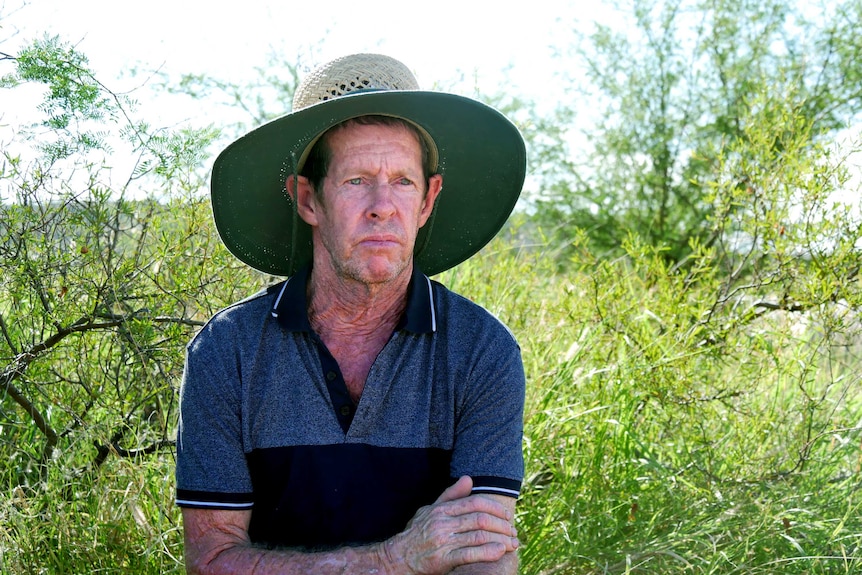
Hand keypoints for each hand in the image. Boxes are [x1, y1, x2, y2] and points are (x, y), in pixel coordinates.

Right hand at [381, 476, 518, 574]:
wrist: (398, 558)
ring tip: (512, 544)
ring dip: (501, 539)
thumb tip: (468, 478)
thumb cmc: (416, 534)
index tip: (507, 516)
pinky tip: (500, 552)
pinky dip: (489, 552)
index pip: (475, 503)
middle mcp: (443, 523)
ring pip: (480, 536)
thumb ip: (450, 495)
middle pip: (481, 519)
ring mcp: (443, 541)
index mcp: (442, 510)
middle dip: (502, 525)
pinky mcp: (443, 560)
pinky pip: (471, 554)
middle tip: (514, 532)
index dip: (495, 508)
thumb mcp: (429, 510)